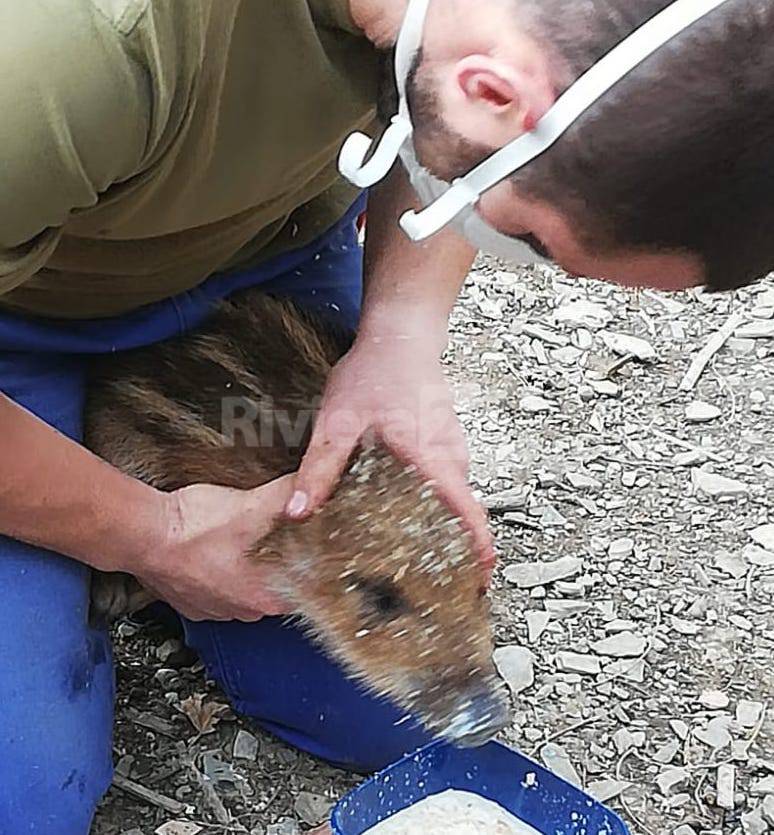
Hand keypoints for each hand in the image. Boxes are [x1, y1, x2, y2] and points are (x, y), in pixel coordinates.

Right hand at [132, 475, 296, 621]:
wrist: (144, 534)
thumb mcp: (254, 504)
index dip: (312, 562)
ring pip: (246, 587)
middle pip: (277, 588)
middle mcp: (242, 612)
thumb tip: (309, 484)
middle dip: (281, 562)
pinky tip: (220, 548)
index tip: (314, 543)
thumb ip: (287, 494)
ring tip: (249, 540)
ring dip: (249, 566)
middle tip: (284, 534)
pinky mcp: (191, 601)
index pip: (306, 588)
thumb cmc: (194, 530)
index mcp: (265, 599)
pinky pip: (217, 586)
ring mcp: (214, 609)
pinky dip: (221, 569)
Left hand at [287, 334, 494, 569]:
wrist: (400, 334)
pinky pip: (448, 482)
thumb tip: (299, 513)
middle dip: (451, 549)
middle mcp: (452, 456)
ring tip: (414, 556)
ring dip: (441, 526)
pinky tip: (406, 513)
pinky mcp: (448, 442)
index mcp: (431, 457)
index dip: (477, 548)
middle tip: (426, 585)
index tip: (479, 580)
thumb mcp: (338, 421)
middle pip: (462, 512)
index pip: (467, 510)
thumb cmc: (375, 372)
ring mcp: (454, 448)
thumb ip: (320, 468)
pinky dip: (435, 503)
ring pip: (455, 498)